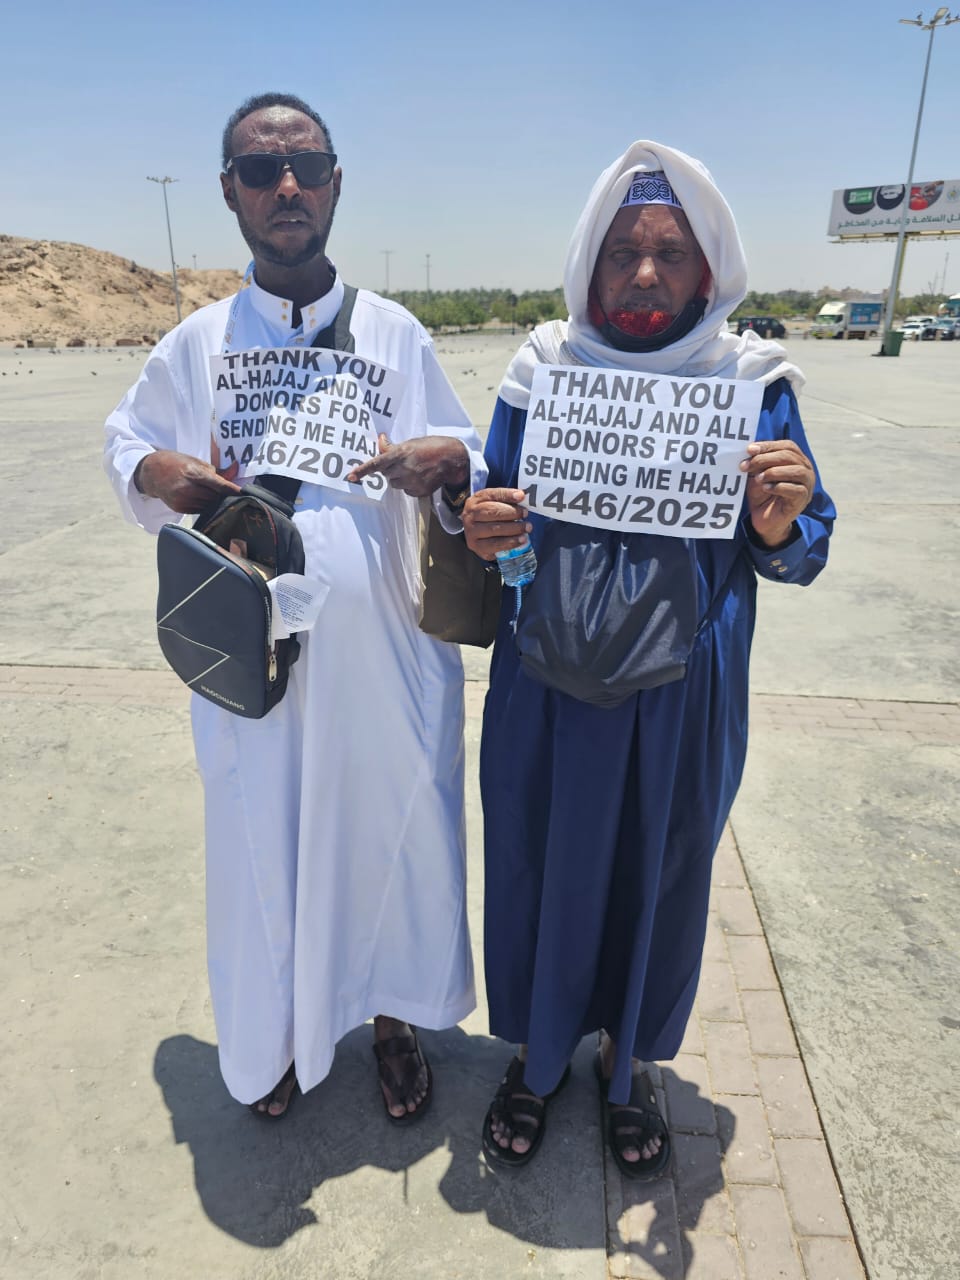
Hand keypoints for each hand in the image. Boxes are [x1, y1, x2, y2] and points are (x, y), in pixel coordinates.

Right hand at [135, 447, 240, 513]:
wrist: (151, 472)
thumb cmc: (176, 463)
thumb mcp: (196, 462)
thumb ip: (218, 470)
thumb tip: (237, 468)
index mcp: (193, 473)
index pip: (218, 484)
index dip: (233, 490)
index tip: (245, 494)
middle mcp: (187, 488)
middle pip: (215, 497)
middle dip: (225, 496)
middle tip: (234, 494)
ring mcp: (183, 500)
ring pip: (209, 505)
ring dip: (216, 502)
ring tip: (217, 496)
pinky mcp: (180, 508)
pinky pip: (200, 510)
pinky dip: (205, 506)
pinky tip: (204, 500)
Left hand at [346, 433, 468, 497]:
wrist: (453, 459)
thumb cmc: (431, 446)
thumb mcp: (411, 442)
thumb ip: (394, 447)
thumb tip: (380, 441)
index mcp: (401, 453)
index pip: (377, 463)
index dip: (363, 470)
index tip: (350, 477)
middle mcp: (405, 468)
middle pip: (386, 474)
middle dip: (390, 469)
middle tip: (403, 462)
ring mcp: (412, 481)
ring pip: (395, 484)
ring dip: (399, 477)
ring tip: (414, 469)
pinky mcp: (418, 491)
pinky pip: (406, 491)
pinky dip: (410, 485)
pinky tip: (421, 477)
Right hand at [462, 488, 531, 560]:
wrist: (475, 533)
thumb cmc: (489, 515)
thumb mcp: (494, 503)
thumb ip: (506, 498)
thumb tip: (521, 496)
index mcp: (475, 501)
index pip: (492, 495)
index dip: (507, 495)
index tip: (521, 496)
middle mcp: (470, 516)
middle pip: (492, 512)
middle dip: (512, 513)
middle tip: (526, 514)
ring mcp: (472, 533)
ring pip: (493, 529)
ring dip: (513, 529)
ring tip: (527, 528)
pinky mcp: (477, 547)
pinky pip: (495, 546)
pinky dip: (510, 543)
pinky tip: (521, 540)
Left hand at [740, 439, 814, 547]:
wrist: (765, 520)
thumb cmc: (763, 494)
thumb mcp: (757, 475)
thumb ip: (756, 462)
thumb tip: (749, 450)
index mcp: (796, 459)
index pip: (787, 446)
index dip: (768, 446)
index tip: (749, 450)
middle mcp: (805, 469)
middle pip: (789, 456)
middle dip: (765, 459)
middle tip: (747, 466)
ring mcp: (807, 484)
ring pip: (796, 471)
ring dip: (774, 472)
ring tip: (758, 478)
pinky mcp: (803, 499)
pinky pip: (796, 489)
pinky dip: (779, 487)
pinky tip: (766, 488)